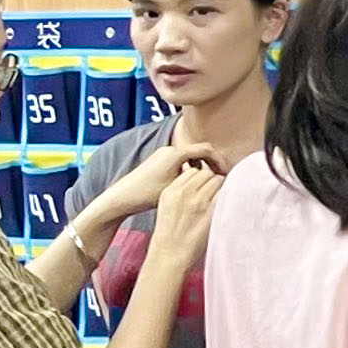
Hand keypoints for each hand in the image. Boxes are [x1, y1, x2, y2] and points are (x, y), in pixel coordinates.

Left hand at [95, 136, 223, 224]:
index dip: (220, 160)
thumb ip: (199, 180)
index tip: (227, 174)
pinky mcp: (158, 161)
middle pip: (199, 151)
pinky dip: (191, 168)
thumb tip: (220, 178)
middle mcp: (169, 149)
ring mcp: (162, 154)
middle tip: (222, 178)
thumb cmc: (146, 195)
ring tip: (209, 182)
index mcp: (175, 153)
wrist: (120, 198)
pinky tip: (192, 183)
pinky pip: (181, 161)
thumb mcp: (176, 188)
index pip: (207, 149)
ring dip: (202, 166)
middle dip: (213, 163)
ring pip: (191, 156)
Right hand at [146, 162, 225, 276]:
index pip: (193, 170)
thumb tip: (196, 177)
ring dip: (221, 187)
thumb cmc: (169, 233)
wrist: (169, 254)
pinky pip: (225, 193)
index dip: (201, 176)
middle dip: (212, 179)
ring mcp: (198, 201)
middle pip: (207, 172)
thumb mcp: (167, 206)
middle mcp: (184, 192)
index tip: (204, 184)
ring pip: (218, 180)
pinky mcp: (210, 211)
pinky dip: (227, 195)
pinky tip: (224, 204)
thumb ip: (180, 190)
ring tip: (219, 198)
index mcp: (171, 190)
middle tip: (214, 191)